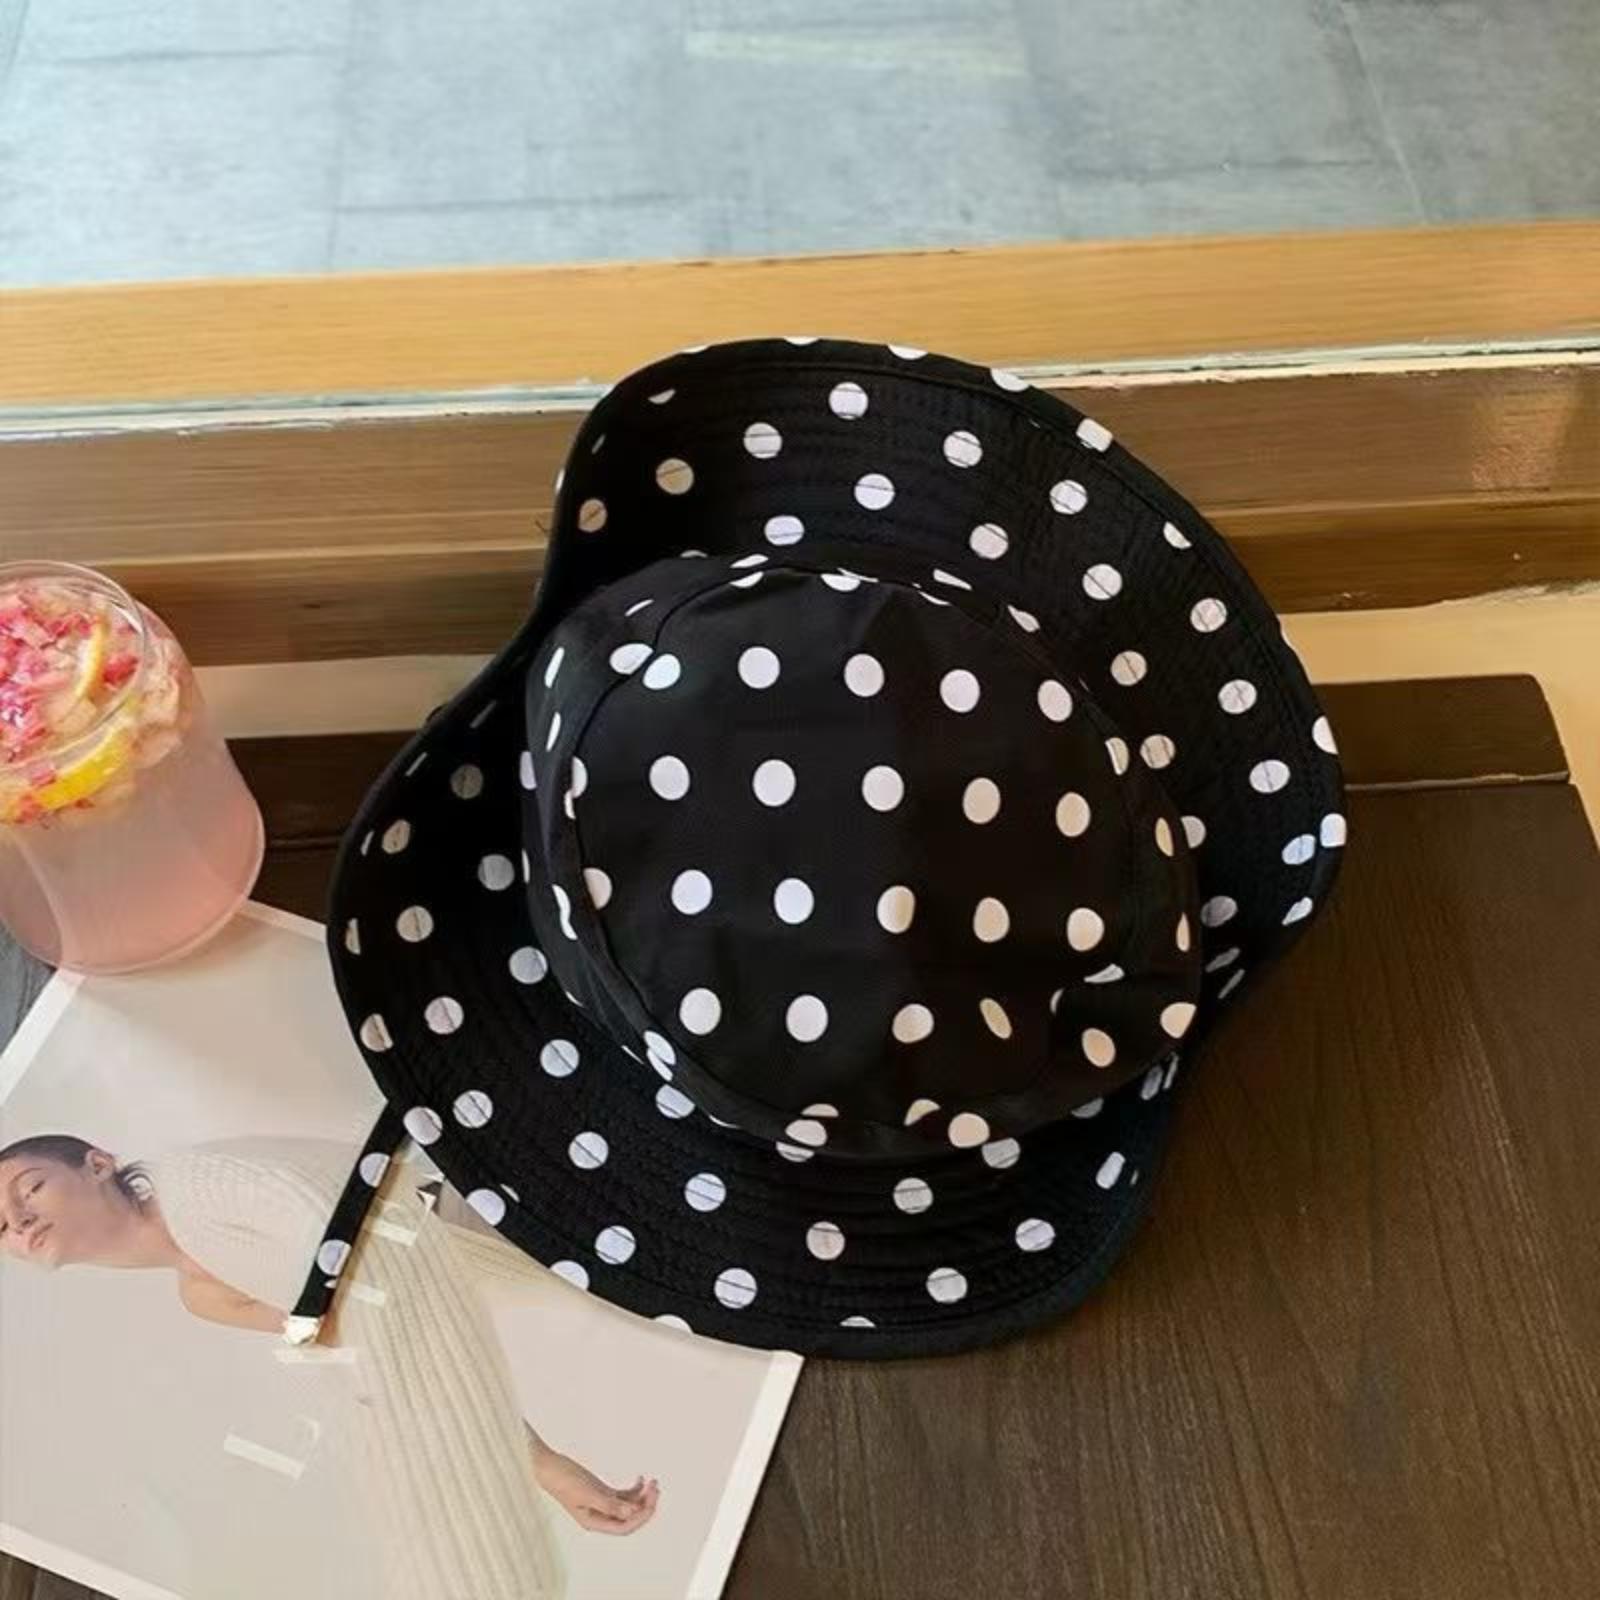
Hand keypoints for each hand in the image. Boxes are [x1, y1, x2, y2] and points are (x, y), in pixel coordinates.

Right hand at [534, 1447, 659, 1534]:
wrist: (549, 1466)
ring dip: (641, 1496)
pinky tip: (641, 1479)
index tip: (652, 1501)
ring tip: (653, 1482)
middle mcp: (599, 1516)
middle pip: (628, 1518)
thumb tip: (630, 1513)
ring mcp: (601, 1504)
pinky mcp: (601, 1492)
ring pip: (627, 1506)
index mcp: (594, 1522)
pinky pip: (622, 1495)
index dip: (641, 1517)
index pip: (624, 1527)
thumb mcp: (587, 1492)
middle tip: (656, 1488)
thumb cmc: (563, 1480)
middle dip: (644, 1505)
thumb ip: (609, 1503)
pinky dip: (633, 1489)